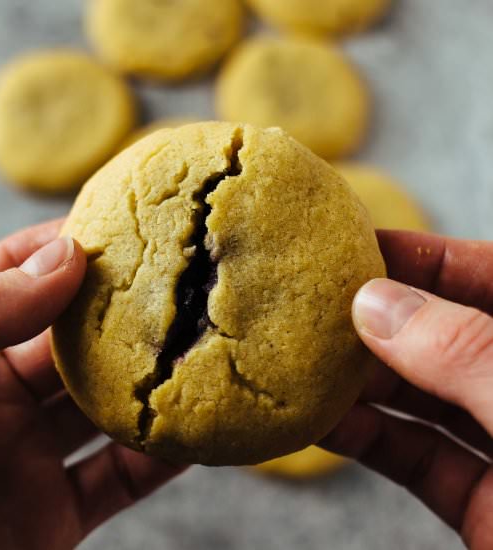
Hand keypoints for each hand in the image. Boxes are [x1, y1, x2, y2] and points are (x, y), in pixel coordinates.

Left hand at [0, 220, 182, 549]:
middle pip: (77, 341)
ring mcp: (25, 457)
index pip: (18, 276)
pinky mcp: (50, 518)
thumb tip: (66, 257)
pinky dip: (161, 459)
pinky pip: (120, 480)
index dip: (66, 248)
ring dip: (153, 387)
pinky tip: (195, 433)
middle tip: (182, 286)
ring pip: (107, 410)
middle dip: (126, 314)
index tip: (123, 229)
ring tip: (203, 352)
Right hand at [322, 230, 492, 549]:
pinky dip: (366, 438)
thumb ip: (469, 354)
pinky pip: (414, 456)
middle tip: (313, 304)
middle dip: (378, 317)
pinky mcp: (487, 506)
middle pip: (446, 333)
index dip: (423, 255)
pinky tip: (324, 420)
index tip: (354, 245)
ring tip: (305, 359)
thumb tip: (378, 303)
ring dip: (361, 380)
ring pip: (423, 395)